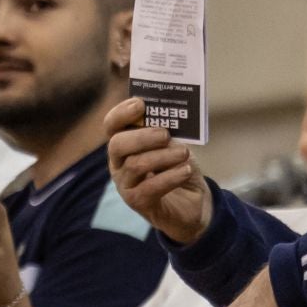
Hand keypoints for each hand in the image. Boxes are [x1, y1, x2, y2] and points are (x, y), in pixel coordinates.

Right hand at [106, 98, 213, 244]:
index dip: (121, 113)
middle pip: (117, 145)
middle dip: (142, 136)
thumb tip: (169, 114)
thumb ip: (167, 129)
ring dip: (164, 156)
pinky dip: (171, 176)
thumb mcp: (175, 143)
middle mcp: (119, 163)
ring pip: (136, 165)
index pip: (112, 125)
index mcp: (125, 143)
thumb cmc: (179, 166)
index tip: (140, 104)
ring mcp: (126, 184)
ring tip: (184, 153)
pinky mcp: (139, 202)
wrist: (194, 200)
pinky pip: (150, 188)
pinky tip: (185, 170)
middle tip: (165, 135)